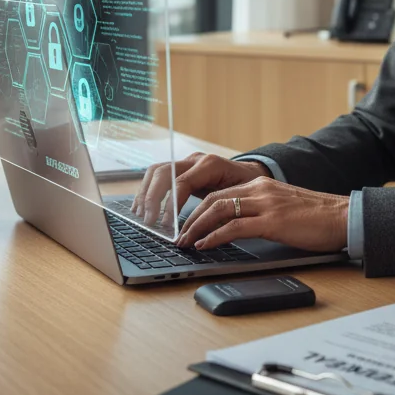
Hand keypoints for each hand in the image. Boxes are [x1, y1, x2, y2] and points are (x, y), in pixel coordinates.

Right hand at [130, 152, 269, 224]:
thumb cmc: (249, 188)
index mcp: (211, 165)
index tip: (165, 225)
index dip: (171, 205)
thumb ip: (220, 215)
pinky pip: (159, 175)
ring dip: (146, 193)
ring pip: (157, 171)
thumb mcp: (239, 200)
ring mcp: (187, 162)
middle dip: (152, 198)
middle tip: (148, 221)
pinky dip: (148, 189)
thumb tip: (201, 235)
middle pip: (163, 173)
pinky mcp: (182, 169)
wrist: (253, 174)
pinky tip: (143, 206)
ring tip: (141, 215)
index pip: (182, 183)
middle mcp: (196, 159)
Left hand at [175, 175, 349, 252]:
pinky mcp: (273, 221)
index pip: (219, 193)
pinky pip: (234, 227)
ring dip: (196, 227)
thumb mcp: (283, 207)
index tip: (184, 224)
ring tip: (184, 242)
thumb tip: (235, 228)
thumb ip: (260, 211)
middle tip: (177, 235)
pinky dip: (214, 236)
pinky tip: (205, 246)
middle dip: (189, 218)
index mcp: (262, 185)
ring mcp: (266, 204)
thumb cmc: (317, 218)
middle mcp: (260, 189)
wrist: (343, 217)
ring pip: (218, 210)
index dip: (196, 209)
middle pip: (212, 199)